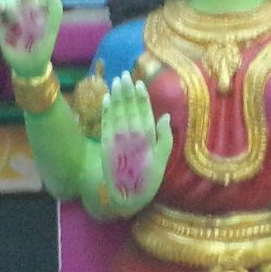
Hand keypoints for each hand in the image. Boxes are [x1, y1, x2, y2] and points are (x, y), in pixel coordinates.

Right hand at [0, 0, 61, 78]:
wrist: (28, 61)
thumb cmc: (43, 44)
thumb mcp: (52, 26)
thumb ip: (54, 6)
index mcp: (42, 5)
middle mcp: (28, 3)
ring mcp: (14, 9)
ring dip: (13, 6)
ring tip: (17, 22)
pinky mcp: (1, 16)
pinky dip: (0, 3)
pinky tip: (1, 8)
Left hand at [98, 74, 170, 214]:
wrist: (124, 196)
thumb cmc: (147, 179)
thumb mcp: (162, 160)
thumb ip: (165, 138)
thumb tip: (165, 117)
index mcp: (147, 138)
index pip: (144, 111)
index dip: (141, 96)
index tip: (138, 83)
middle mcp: (131, 135)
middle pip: (128, 107)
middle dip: (126, 90)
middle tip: (124, 74)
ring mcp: (116, 138)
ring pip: (116, 111)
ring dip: (116, 95)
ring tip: (116, 81)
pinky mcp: (105, 144)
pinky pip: (105, 122)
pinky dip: (106, 109)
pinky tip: (106, 98)